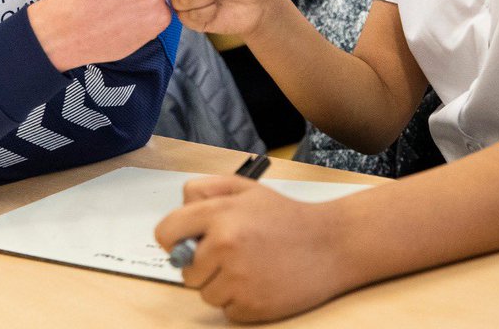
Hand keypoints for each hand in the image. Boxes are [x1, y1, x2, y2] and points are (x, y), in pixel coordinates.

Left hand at [155, 176, 352, 322]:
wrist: (332, 244)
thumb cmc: (288, 217)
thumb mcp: (246, 188)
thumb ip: (206, 190)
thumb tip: (180, 210)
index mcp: (220, 214)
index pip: (166, 233)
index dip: (174, 239)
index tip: (187, 242)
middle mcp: (225, 246)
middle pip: (185, 270)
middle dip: (202, 264)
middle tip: (231, 253)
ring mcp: (238, 279)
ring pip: (205, 293)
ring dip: (221, 284)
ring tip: (250, 266)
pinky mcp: (252, 306)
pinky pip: (226, 310)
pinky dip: (240, 301)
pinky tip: (261, 282)